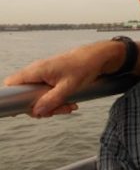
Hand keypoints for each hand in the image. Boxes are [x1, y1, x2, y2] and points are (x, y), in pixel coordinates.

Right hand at [3, 41, 121, 117]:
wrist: (97, 57)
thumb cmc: (84, 66)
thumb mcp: (68, 87)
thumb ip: (51, 100)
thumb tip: (36, 112)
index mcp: (37, 70)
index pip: (12, 84)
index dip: (15, 99)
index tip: (29, 109)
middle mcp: (37, 71)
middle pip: (26, 95)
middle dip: (41, 107)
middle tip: (57, 111)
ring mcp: (44, 74)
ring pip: (39, 95)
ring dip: (52, 105)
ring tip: (69, 107)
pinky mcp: (52, 77)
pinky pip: (48, 92)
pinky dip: (57, 99)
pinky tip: (70, 103)